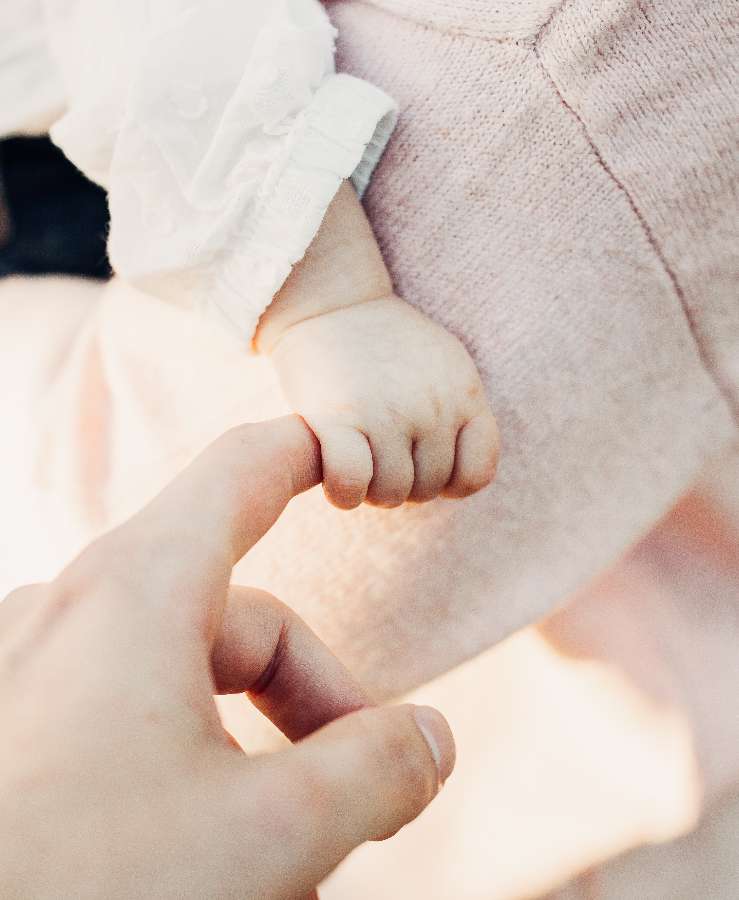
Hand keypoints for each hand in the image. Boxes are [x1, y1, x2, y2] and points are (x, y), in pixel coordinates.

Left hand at [0, 417, 454, 899]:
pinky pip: (128, 727)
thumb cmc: (83, 886)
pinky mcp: (17, 732)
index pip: (246, 473)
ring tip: (290, 870)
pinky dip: (190, 777)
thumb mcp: (268, 834)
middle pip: (244, 621)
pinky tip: (212, 865)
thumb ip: (374, 772)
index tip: (348, 454)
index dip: (309, 453)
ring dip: (257, 761)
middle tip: (373, 796)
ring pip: (187, 689)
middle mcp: (79, 614)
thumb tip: (433, 739)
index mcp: (138, 591)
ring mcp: (36, 672)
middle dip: (319, 707)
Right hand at [255, 183, 498, 509]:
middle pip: (428, 488)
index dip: (449, 484)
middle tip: (379, 463)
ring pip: (391, 493)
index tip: (423, 467)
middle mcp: (433, 406)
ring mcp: (387, 412)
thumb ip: (463, 413)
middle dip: (402, 485)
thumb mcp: (445, 366)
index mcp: (464, 394)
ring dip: (371, 492)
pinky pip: (350, 483)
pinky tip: (337, 483)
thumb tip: (461, 481)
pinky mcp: (338, 416)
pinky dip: (344, 494)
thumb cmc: (388, 343)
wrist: (334, 302)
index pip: (476, 474)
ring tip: (360, 466)